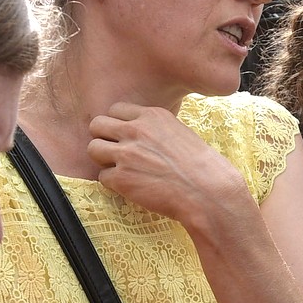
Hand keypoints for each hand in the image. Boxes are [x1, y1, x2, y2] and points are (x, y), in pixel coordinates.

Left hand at [87, 102, 248, 229]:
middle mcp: (136, 130)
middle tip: (117, 153)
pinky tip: (133, 187)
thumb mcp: (181, 133)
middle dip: (104, 138)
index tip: (127, 137)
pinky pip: (102, 176)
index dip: (118, 125)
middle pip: (97, 124)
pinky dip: (114, 183)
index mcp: (152, 115)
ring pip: (93, 149)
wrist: (209, 193)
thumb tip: (140, 136)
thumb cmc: (204, 168)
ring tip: (122, 170)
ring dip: (104, 160)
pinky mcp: (122, 179)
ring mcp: (126, 154)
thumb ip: (156, 130)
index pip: (115, 109)